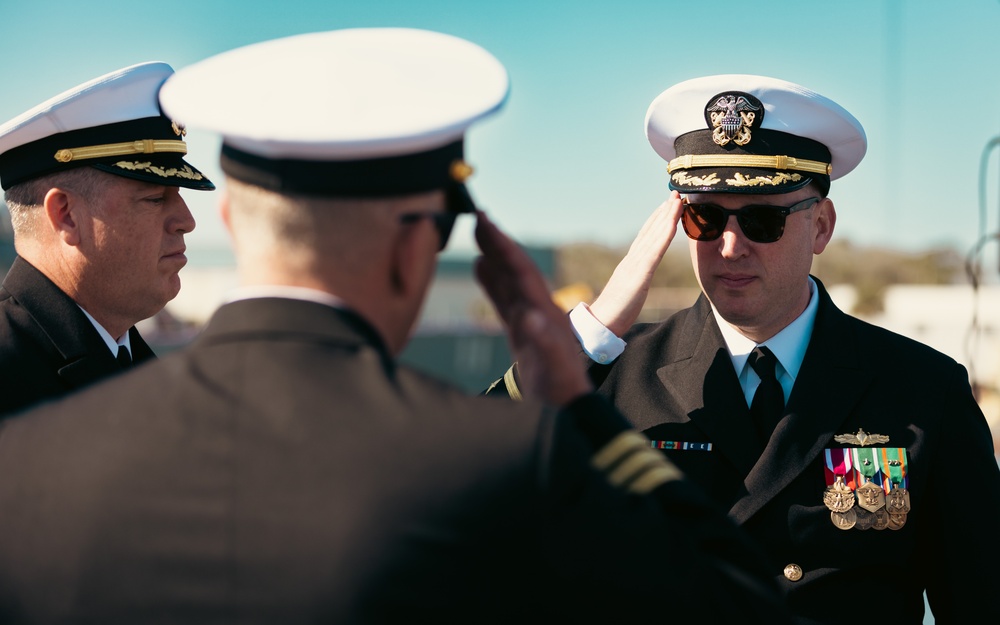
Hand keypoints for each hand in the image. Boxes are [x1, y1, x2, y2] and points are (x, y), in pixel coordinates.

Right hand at [474, 212, 591, 405]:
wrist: (569, 414)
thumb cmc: (562, 394)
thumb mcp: (555, 369)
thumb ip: (543, 342)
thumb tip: (528, 314)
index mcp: (545, 313)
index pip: (522, 271)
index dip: (503, 245)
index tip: (485, 221)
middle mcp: (539, 311)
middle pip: (516, 269)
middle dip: (497, 243)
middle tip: (477, 216)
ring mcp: (530, 321)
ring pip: (509, 280)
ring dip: (494, 256)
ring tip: (477, 234)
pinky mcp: (523, 334)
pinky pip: (504, 299)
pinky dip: (492, 281)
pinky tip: (481, 268)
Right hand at [588, 192, 683, 336]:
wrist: (600, 324)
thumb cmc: (613, 315)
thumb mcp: (628, 295)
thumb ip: (633, 284)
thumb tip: (638, 283)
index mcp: (630, 265)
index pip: (645, 238)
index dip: (656, 221)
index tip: (667, 207)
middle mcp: (631, 260)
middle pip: (649, 231)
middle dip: (663, 212)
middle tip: (676, 194)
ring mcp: (634, 265)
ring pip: (653, 235)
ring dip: (666, 216)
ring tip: (677, 200)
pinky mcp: (638, 275)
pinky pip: (654, 251)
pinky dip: (664, 234)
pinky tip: (673, 222)